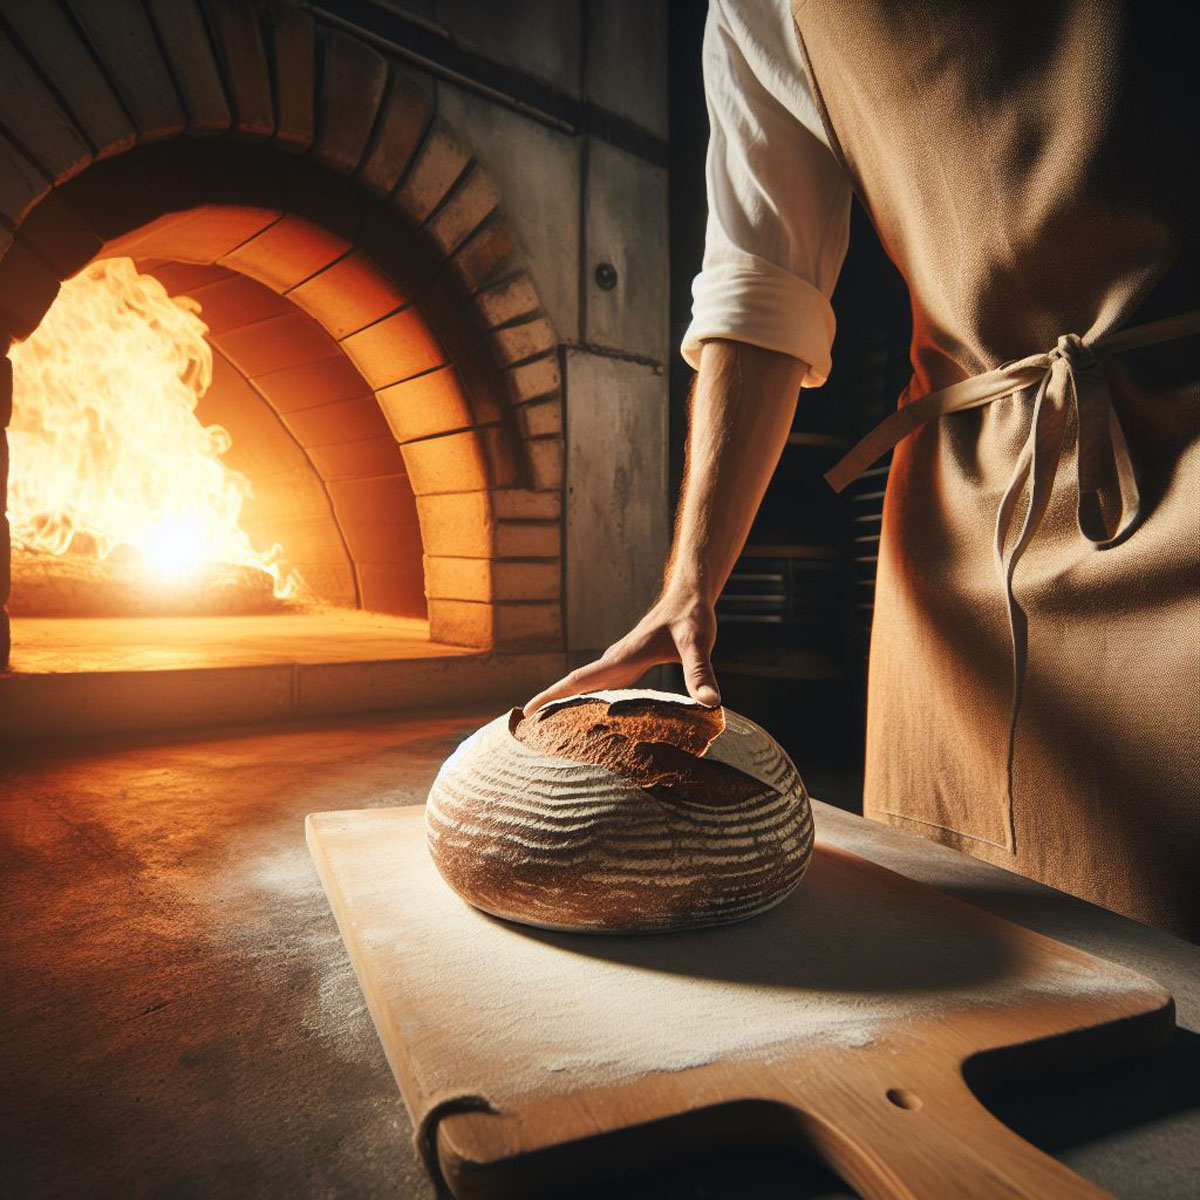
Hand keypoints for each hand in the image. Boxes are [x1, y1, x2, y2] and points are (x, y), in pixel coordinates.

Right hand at [523, 590, 719, 714]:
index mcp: (621, 657)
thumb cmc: (692, 616)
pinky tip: (591, 717)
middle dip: (549, 705)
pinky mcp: (630, 664)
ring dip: (567, 703)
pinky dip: (589, 700)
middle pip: (574, 686)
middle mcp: (615, 660)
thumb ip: (701, 672)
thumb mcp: (697, 643)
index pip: (579, 680)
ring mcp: (620, 662)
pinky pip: (602, 686)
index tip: (526, 712)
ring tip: (549, 728)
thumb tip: (710, 704)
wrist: (689, 595)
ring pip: (586, 686)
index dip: (551, 696)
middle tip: (525, 729)